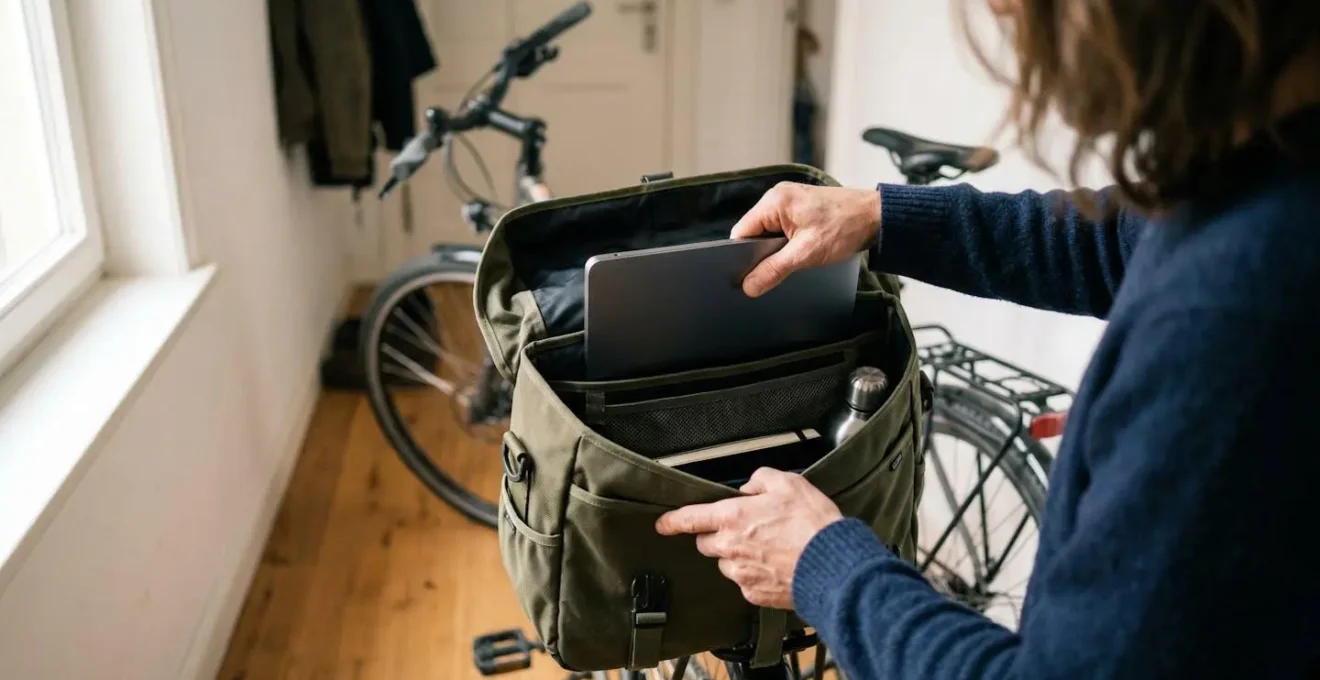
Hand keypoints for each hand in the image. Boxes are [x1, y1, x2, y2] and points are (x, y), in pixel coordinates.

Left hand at [655, 468, 842, 608]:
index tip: (663, 524)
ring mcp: (741, 575)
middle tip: (744, 530)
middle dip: (717, 536)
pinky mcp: (754, 594)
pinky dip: (755, 575)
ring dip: (737, 557)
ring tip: (767, 550)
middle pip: (706, 543)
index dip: (672, 520)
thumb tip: (750, 488)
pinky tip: (776, 566)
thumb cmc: (812, 524)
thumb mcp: (788, 484)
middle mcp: (730, 548)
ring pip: (726, 564)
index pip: (690, 519)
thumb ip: (761, 480)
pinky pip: (745, 583)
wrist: (833, 566)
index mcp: (733, 518)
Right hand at [731, 182, 880, 296]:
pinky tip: (799, 251)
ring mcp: (789, 200)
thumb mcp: (805, 254)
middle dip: (761, 254)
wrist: (877, 217)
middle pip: (753, 232)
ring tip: (792, 258)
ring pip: (768, 232)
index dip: (742, 256)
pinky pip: (781, 228)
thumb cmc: (846, 227)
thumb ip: (774, 270)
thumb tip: (749, 285)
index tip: (747, 275)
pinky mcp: (800, 207)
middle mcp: (778, 196)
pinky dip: (787, 243)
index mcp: (774, 201)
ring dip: (776, 249)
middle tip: (775, 270)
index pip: (741, 233)